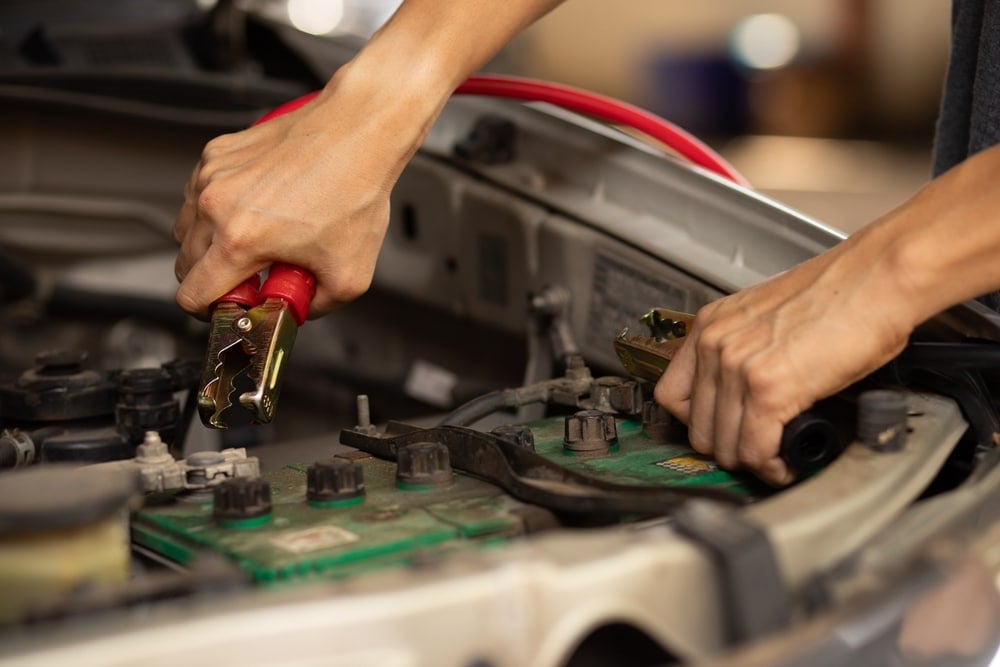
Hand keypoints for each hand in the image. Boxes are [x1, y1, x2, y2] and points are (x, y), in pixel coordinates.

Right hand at [172, 64, 444, 319]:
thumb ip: (312, 308)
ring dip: (211, 244)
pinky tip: (256, 208)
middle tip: (254, 276)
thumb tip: (293, 312)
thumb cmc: (355, 191)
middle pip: (185, 265)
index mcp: (240, 240)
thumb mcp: (349, 277)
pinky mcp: (216, 153)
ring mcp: (211, 175)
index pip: (192, 295)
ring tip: (256, 241)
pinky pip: (199, 195)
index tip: (230, 309)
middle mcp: (217, 205)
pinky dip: (218, 209)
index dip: (208, 312)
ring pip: (187, 229)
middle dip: (214, 279)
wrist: (358, 132)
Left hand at [654, 248, 910, 484]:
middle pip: (697, 428)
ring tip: (776, 458)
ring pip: (726, 446)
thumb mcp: (767, 317)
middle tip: (756, 451)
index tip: (720, 431)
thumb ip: (743, 351)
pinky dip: (773, 467)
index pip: (671, 394)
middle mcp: (716, 344)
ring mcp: (738, 367)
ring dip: (753, 461)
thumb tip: (742, 395)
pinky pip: (756, 450)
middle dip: (728, 448)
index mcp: (711, 325)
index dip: (696, 422)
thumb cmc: (840, 296)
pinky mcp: (770, 389)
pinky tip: (787, 463)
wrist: (877, 279)